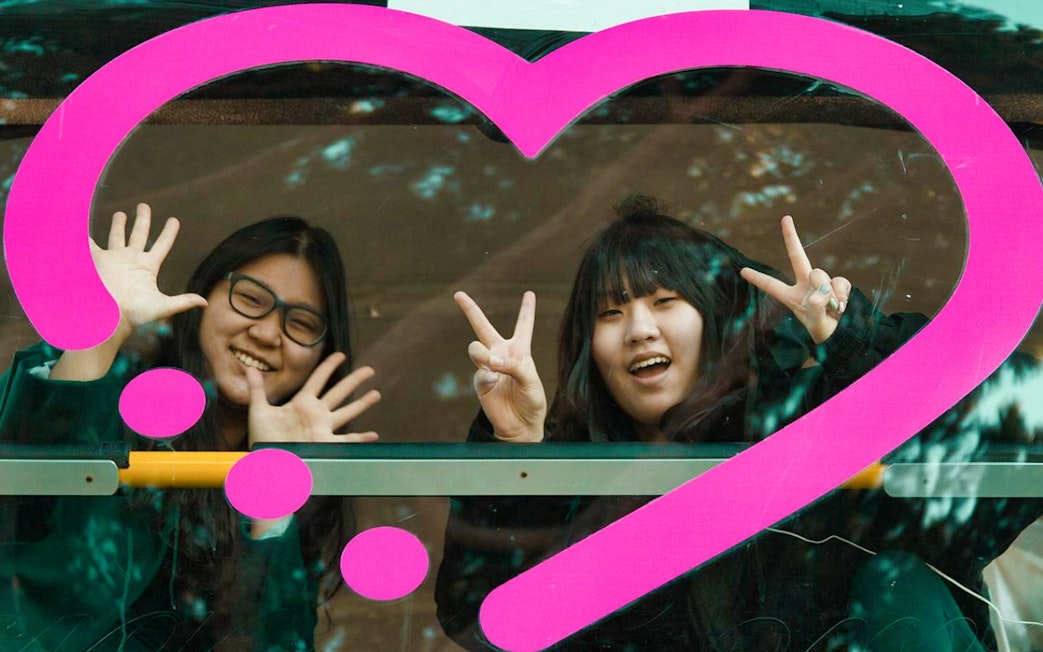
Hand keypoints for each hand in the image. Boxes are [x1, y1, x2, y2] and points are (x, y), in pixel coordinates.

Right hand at [94, 203, 206, 340]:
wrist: (108, 317)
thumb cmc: (135, 313)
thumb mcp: (163, 306)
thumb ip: (183, 301)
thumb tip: (206, 302)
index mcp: (148, 267)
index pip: (162, 245)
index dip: (169, 232)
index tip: (174, 220)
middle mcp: (131, 260)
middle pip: (139, 235)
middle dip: (142, 220)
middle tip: (144, 205)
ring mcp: (114, 260)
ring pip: (117, 236)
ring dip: (119, 224)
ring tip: (121, 213)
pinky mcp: (97, 261)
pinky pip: (92, 245)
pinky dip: (88, 236)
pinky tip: (87, 227)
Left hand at [246, 352, 380, 446]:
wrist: (265, 462)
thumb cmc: (262, 438)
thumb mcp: (258, 410)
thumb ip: (257, 388)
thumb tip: (249, 366)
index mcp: (302, 402)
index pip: (318, 379)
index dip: (329, 366)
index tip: (340, 354)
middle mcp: (316, 414)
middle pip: (338, 392)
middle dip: (354, 380)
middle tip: (369, 369)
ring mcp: (322, 429)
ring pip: (347, 412)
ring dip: (362, 403)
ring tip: (377, 394)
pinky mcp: (325, 444)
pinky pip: (346, 440)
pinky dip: (361, 439)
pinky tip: (373, 436)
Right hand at [455, 291, 545, 442]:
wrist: (521, 425)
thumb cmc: (532, 401)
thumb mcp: (531, 380)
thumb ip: (513, 365)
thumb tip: (490, 360)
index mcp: (520, 350)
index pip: (524, 325)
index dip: (527, 309)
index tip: (529, 293)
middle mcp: (502, 353)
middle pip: (483, 327)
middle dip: (470, 310)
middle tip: (458, 294)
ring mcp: (488, 366)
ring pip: (475, 348)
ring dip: (482, 353)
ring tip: (493, 365)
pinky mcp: (480, 381)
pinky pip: (479, 371)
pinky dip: (486, 375)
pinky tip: (493, 382)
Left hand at [740, 215, 850, 343]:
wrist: (844, 335)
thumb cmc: (825, 333)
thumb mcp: (816, 324)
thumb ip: (816, 309)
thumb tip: (820, 294)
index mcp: (791, 297)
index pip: (771, 285)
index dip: (757, 278)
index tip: (742, 270)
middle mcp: (805, 286)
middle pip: (798, 258)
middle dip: (791, 237)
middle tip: (785, 218)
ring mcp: (822, 283)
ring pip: (822, 275)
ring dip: (828, 293)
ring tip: (832, 310)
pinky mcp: (838, 284)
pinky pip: (841, 281)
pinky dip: (842, 294)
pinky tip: (841, 306)